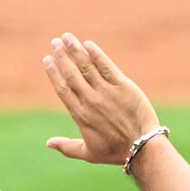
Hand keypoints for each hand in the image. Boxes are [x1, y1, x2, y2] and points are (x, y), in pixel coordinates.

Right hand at [43, 32, 158, 164]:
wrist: (142, 147)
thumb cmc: (115, 152)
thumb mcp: (88, 153)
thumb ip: (67, 147)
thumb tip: (48, 143)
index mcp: (80, 116)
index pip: (63, 89)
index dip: (54, 73)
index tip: (47, 60)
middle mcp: (91, 101)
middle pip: (72, 74)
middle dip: (62, 56)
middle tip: (55, 42)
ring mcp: (107, 92)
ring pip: (87, 67)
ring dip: (75, 50)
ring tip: (67, 37)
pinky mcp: (123, 86)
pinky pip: (107, 67)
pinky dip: (97, 55)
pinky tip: (89, 44)